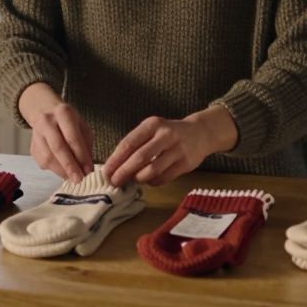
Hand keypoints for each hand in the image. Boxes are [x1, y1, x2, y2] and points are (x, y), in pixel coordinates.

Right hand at [19, 82, 93, 182]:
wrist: (45, 112)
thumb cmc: (68, 122)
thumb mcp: (82, 127)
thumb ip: (86, 146)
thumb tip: (86, 168)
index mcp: (63, 113)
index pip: (72, 137)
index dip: (81, 156)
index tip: (88, 170)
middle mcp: (46, 121)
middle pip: (58, 147)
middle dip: (70, 166)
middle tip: (79, 179)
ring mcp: (36, 134)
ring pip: (48, 157)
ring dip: (62, 171)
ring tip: (72, 176)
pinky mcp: (31, 146)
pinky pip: (42, 162)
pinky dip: (55, 170)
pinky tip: (63, 170)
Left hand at [103, 105, 238, 186]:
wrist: (200, 133)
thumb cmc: (168, 133)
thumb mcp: (151, 130)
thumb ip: (135, 144)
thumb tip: (114, 166)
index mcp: (152, 124)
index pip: (129, 143)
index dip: (115, 160)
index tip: (106, 171)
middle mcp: (166, 135)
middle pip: (140, 157)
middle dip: (124, 172)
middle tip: (114, 182)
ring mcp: (178, 149)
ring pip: (152, 170)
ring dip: (138, 178)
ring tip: (132, 180)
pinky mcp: (186, 163)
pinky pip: (164, 177)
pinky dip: (152, 182)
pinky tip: (148, 180)